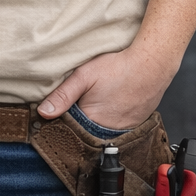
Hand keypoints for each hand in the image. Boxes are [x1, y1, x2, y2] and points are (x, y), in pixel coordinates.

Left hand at [38, 46, 175, 130]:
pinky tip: (111, 102)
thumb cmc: (118, 68)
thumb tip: (44, 112)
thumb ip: (62, 96)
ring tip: (98, 100)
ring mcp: (126, 129)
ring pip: (102, 128)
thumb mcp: (83, 77)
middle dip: (79, 119)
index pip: (69, 127)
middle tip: (83, 99)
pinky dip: (112, 117)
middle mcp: (110, 131)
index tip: (60, 108)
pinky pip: (118, 126)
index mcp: (92, 121)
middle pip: (86, 130)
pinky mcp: (136, 124)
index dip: (62, 118)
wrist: (152, 64)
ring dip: (96, 119)